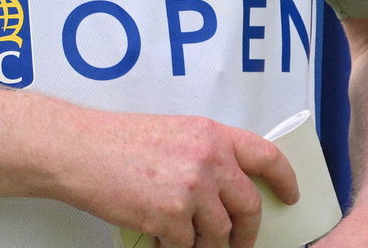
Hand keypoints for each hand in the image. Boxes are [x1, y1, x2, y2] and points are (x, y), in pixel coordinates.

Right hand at [79, 112, 297, 247]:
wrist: (77, 149)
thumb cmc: (114, 140)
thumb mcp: (171, 132)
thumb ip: (204, 153)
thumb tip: (225, 187)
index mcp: (210, 134)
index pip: (266, 157)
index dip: (285, 180)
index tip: (290, 197)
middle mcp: (209, 159)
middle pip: (248, 207)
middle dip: (246, 232)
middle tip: (237, 242)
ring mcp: (192, 190)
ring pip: (219, 234)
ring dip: (205, 243)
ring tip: (182, 238)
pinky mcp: (173, 217)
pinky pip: (187, 246)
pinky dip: (174, 247)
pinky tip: (158, 237)